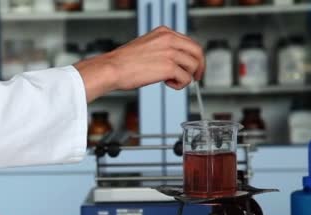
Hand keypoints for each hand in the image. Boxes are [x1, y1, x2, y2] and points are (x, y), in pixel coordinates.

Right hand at [75, 26, 204, 101]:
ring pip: (193, 66)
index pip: (189, 42)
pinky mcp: (169, 67)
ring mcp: (170, 52)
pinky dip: (179, 85)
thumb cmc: (123, 62)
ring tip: (172, 81)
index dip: (194, 56)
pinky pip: (186, 78)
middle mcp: (169, 39)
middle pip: (197, 51)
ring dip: (186, 77)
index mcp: (164, 32)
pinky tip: (168, 84)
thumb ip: (162, 49)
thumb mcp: (146, 47)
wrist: (112, 69)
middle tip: (196, 77)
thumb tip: (175, 61)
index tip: (193, 66)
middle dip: (199, 66)